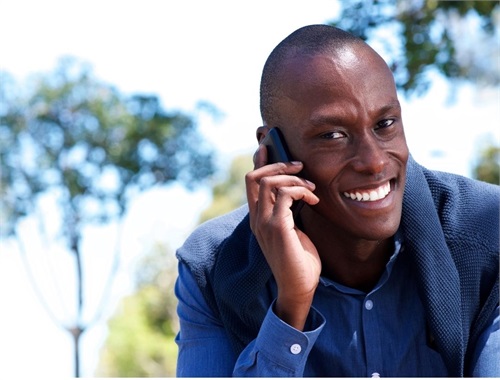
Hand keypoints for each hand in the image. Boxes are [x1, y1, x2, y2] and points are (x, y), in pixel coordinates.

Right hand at [245, 144, 320, 329]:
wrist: (299, 287)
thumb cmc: (299, 259)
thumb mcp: (292, 229)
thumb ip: (289, 210)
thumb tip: (298, 189)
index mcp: (257, 217)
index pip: (251, 183)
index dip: (259, 162)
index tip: (269, 146)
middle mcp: (256, 218)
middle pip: (254, 176)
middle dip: (277, 164)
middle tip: (299, 165)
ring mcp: (264, 223)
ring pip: (268, 182)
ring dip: (293, 178)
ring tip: (312, 186)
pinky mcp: (277, 227)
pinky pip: (285, 195)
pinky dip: (302, 190)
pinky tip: (314, 199)